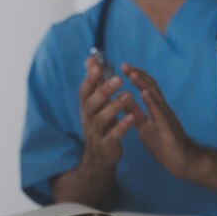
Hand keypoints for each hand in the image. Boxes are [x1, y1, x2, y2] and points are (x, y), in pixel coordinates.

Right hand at [79, 56, 134, 170]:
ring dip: (114, 106)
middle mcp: (88, 119)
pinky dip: (121, 127)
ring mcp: (95, 133)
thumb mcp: (95, 104)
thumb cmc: (100, 125)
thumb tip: (90, 59)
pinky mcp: (106, 145)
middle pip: (91, 103)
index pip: (84, 91)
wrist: (99, 157)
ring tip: (128, 95)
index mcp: (86, 108)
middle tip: (118, 79)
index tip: (97, 66)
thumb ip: (95, 82)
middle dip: (103, 90)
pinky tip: (132, 118)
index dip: (89, 79)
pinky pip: (112, 136)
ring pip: (101, 119)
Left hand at [122, 64, 199, 177]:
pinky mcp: (168, 128)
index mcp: (155, 109)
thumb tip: (123, 101)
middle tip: (124, 64)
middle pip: (150, 87)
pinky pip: (159, 113)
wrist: (182, 161)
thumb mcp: (143, 126)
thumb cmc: (163, 143)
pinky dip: (151, 102)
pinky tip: (144, 94)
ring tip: (132, 74)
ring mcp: (166, 117)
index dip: (135, 76)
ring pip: (155, 97)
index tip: (123, 66)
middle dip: (137, 75)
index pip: (145, 87)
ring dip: (143, 84)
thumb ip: (135, 113)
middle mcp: (162, 109)